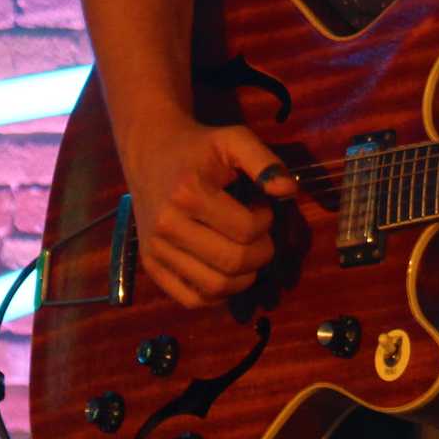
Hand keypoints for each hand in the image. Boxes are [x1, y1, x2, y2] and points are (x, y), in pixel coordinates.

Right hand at [116, 114, 297, 309]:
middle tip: (260, 236)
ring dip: (243, 277)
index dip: (266, 222)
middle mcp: (167, 225)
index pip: (246, 230)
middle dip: (261, 253)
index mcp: (189, 193)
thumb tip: (289, 190)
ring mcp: (156, 249)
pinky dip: (217, 294)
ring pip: (215, 288)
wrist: (150, 153)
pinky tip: (224, 271)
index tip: (261, 208)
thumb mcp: (233, 139)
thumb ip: (264, 161)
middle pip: (232, 263)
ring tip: (244, 252)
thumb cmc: (198, 147)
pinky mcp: (150, 266)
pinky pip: (191, 299)